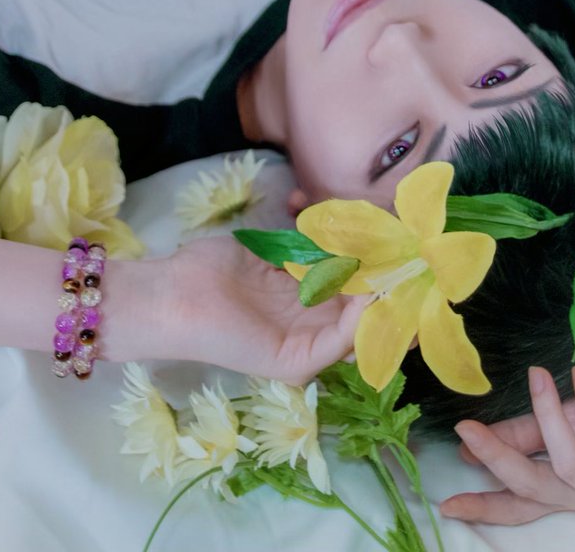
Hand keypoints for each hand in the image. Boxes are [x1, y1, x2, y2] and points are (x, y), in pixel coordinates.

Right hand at [150, 234, 367, 383]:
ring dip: (346, 245)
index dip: (382, 305)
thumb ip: (335, 343)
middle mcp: (307, 315)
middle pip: (353, 292)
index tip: (396, 278)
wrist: (178, 301)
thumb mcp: (287, 360)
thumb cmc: (230, 338)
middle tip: (386, 243)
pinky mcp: (278, 253)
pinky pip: (308, 241)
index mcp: (312, 346)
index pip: (361, 327)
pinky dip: (317, 228)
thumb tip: (377, 310)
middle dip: (370, 269)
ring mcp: (293, 282)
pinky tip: (315, 213)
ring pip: (334, 262)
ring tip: (356, 227)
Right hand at [439, 352, 574, 525]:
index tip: (448, 503)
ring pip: (569, 466)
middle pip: (537, 488)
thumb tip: (475, 442)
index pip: (523, 503)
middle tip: (466, 428)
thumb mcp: (567, 417)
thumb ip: (527, 432)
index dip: (486, 505)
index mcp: (572, 487)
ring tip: (537, 376)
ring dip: (547, 418)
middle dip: (499, 460)